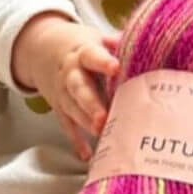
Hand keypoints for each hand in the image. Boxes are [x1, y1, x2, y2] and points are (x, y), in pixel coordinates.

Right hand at [11, 14, 119, 161]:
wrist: (44, 50)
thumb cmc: (84, 48)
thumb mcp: (97, 39)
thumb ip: (118, 44)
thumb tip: (148, 42)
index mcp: (83, 53)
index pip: (92, 56)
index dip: (103, 62)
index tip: (115, 67)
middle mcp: (70, 74)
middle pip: (79, 88)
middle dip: (91, 104)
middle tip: (104, 116)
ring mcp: (63, 93)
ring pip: (73, 109)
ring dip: (86, 122)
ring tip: (101, 133)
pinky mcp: (60, 108)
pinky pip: (67, 126)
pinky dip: (76, 140)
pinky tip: (87, 154)